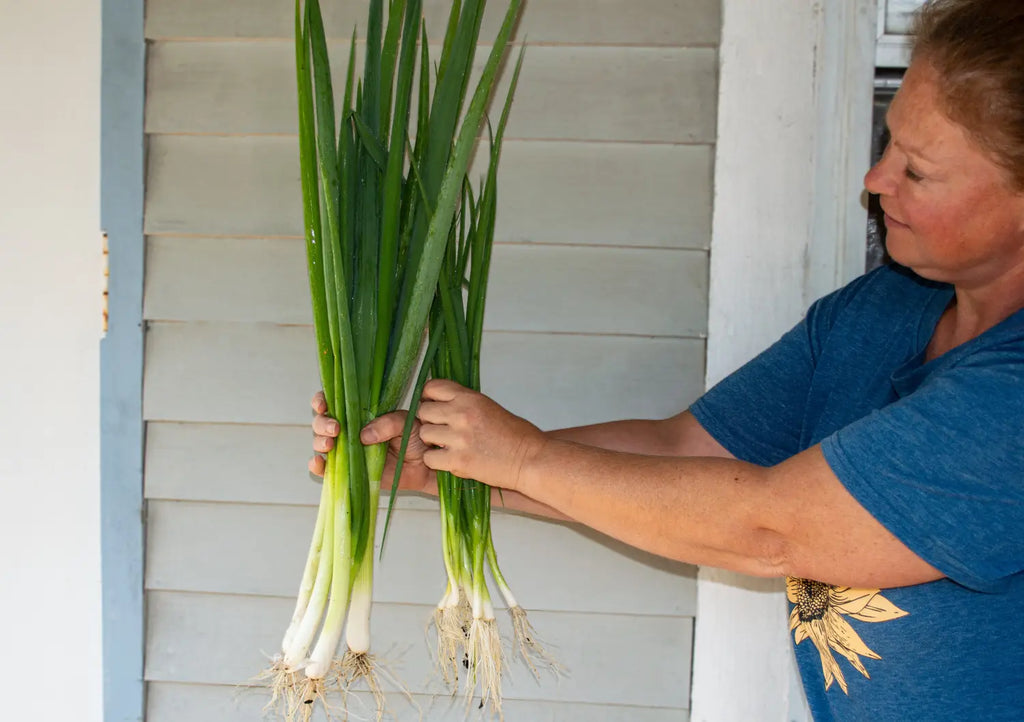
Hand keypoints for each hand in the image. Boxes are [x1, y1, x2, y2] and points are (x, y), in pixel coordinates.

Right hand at [308, 391, 433, 494]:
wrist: (423, 465)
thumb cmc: (414, 438)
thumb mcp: (405, 422)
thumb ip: (387, 424)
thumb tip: (363, 436)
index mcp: (359, 412)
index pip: (333, 401)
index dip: (321, 400)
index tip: (324, 404)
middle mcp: (348, 429)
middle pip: (321, 422)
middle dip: (322, 424)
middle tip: (335, 429)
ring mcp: (346, 449)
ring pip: (320, 442)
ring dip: (319, 442)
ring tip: (330, 444)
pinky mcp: (347, 470)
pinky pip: (326, 469)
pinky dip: (317, 466)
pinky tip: (318, 463)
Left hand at [416, 379, 545, 491]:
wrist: (530, 459)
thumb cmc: (515, 435)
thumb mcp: (487, 407)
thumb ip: (463, 403)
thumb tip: (439, 403)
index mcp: (469, 398)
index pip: (432, 387)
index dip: (429, 398)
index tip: (435, 406)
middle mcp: (461, 414)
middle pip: (423, 411)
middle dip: (429, 421)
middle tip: (441, 429)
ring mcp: (458, 438)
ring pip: (424, 434)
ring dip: (432, 441)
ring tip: (447, 445)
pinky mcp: (458, 461)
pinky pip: (429, 458)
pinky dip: (436, 461)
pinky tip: (449, 460)